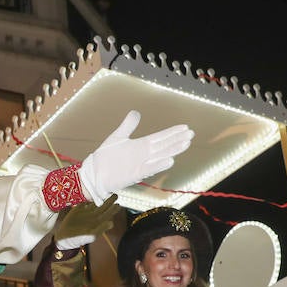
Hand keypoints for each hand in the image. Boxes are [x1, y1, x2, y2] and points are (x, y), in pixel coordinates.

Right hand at [53, 195, 121, 249]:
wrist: (64, 238)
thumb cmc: (78, 239)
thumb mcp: (90, 235)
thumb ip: (101, 229)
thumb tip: (111, 223)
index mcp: (97, 222)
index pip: (107, 213)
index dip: (113, 209)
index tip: (118, 203)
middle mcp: (92, 216)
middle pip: (103, 207)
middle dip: (109, 201)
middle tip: (115, 195)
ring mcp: (85, 213)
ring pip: (94, 204)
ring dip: (99, 199)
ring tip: (104, 193)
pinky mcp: (76, 210)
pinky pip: (83, 203)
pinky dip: (86, 199)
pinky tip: (89, 194)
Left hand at [78, 111, 193, 203]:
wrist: (94, 173)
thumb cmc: (106, 157)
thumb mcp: (118, 137)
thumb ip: (128, 125)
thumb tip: (136, 112)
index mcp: (141, 146)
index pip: (161, 137)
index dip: (172, 132)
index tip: (185, 127)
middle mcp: (144, 155)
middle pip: (165, 146)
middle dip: (178, 140)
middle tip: (191, 134)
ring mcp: (141, 165)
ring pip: (161, 156)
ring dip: (173, 150)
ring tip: (186, 144)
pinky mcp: (135, 174)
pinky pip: (149, 169)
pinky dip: (158, 165)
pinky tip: (170, 160)